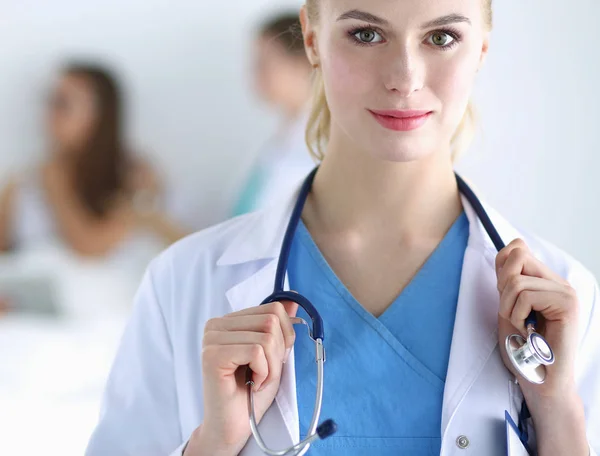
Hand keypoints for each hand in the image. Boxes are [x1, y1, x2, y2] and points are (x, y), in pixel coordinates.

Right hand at [184, 301, 297, 455]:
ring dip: (271, 367)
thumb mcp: (273, 354)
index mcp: (229, 321)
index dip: (284, 336)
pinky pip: (256, 351)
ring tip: (257, 380)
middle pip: (271, 321)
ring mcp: (211, 338)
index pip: (273, 309)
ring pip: (266, 337)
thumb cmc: (252, 392)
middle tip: (263, 374)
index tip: (271, 359)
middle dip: (278, 353)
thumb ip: (279, 326)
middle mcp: (216, 325)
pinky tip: (251, 384)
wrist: (234, 426)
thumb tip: (292, 299)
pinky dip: (263, 372)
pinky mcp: (212, 355)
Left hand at [496, 239, 588, 454]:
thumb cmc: (522, 348)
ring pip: (517, 281)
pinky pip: (525, 296)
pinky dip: (517, 315)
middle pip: (517, 256)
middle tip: (513, 314)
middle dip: (502, 288)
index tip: (505, 298)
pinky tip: (528, 331)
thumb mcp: (508, 306)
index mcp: (546, 281)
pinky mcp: (568, 304)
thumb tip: (513, 244)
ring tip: (521, 326)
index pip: (517, 249)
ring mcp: (566, 292)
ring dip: (508, 307)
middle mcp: (559, 283)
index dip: (501, 268)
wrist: (540, 379)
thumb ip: (509, 279)